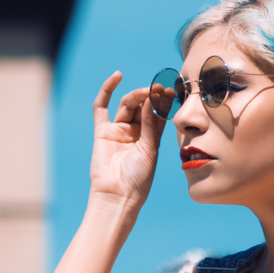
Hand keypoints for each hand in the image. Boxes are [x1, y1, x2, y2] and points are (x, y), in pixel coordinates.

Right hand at [89, 71, 164, 208]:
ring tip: (145, 91)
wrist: (118, 196)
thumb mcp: (150, 149)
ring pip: (127, 105)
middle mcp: (136, 133)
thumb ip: (150, 124)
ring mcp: (119, 131)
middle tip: (157, 89)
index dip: (163, 101)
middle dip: (150, 97)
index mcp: (152, 139)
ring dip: (136, 96)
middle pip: (142, 107)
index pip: (158, 114)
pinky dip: (107, 90)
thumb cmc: (138, 179)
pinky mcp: (103, 132)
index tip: (171, 89)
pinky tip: (117, 76)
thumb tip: (152, 98)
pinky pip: (102, 107)